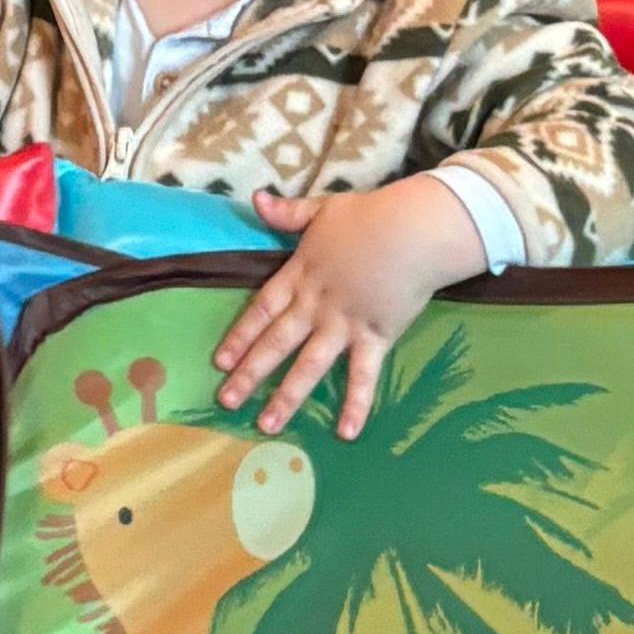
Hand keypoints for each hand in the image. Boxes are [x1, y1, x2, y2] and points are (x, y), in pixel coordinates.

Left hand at [214, 174, 485, 437]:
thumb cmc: (371, 216)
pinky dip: (356, 404)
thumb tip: (255, 200)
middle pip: (276, 343)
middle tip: (226, 401)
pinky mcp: (375, 337)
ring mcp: (343, 325)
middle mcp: (315, 305)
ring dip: (287, 397)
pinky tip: (346, 433)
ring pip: (309, 366)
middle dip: (249, 374)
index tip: (219, 361)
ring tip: (267, 426)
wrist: (413, 230)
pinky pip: (363, 376)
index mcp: (300, 274)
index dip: (239, 335)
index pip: (261, 309)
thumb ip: (288, 213)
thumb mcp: (323, 209)